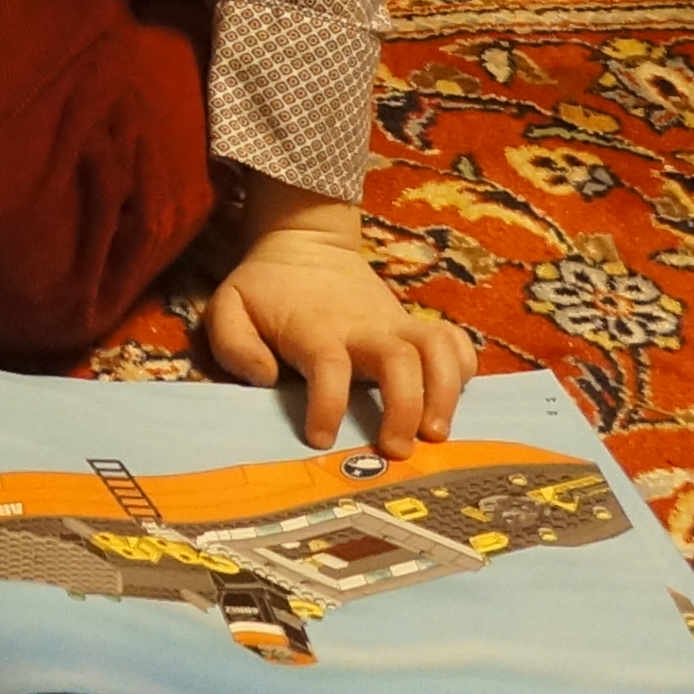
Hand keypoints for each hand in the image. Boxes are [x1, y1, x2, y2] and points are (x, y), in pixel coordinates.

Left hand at [200, 184, 477, 446]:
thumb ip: (234, 342)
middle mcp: (363, 328)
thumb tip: (265, 378)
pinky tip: (455, 396)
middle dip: (404, 408)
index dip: (328, 404)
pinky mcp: (413, 324)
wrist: (306, 243)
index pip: (328, 366)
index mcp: (316, 329)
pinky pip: (454, 340)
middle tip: (398, 450)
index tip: (321, 439)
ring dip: (445, 392)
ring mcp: (394, 324)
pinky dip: (464, 366)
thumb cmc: (266, 287)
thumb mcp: (229, 306)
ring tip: (437, 433)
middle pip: (399, 361)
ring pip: (437, 350)